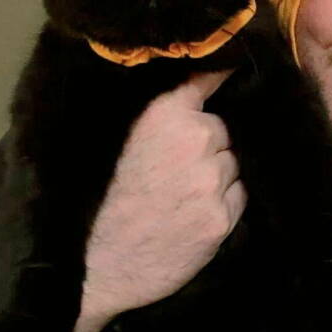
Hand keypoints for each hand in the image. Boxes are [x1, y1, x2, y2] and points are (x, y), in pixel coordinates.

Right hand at [73, 70, 245, 331]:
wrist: (91, 266)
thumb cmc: (100, 199)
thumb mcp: (121, 138)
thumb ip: (161, 115)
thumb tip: (198, 91)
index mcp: (164, 114)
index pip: (210, 78)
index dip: (226, 73)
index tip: (239, 66)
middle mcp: (195, 140)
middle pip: (226, 129)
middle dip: (213, 142)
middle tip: (185, 166)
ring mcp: (211, 180)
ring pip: (236, 163)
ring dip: (223, 172)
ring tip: (190, 192)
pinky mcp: (221, 218)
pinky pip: (241, 196)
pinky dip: (227, 201)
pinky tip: (199, 212)